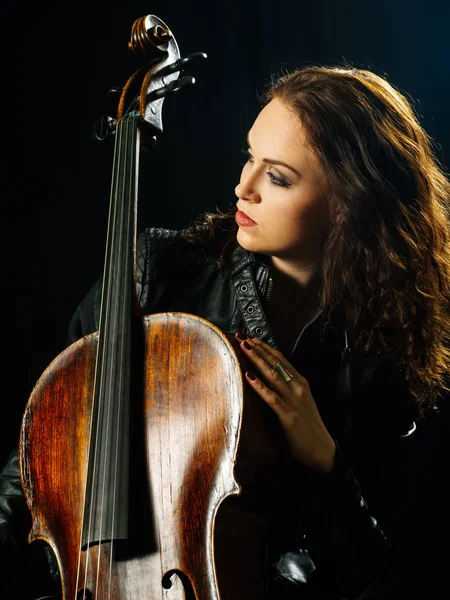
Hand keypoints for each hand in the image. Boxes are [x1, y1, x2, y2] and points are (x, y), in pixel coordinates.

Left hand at [235, 333, 335, 472]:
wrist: (322, 450)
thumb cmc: (308, 427)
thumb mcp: (300, 402)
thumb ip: (288, 388)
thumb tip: (269, 377)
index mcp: (301, 383)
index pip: (281, 360)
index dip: (265, 347)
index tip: (251, 337)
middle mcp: (298, 388)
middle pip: (275, 363)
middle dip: (257, 348)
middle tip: (241, 335)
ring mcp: (294, 401)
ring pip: (272, 375)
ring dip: (257, 360)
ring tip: (244, 347)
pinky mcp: (289, 416)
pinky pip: (272, 398)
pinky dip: (260, 387)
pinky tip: (249, 376)